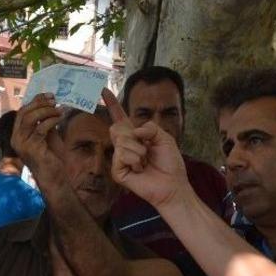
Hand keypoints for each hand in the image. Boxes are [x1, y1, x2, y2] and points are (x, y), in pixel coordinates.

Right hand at [11, 94, 65, 177]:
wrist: (54, 177)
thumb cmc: (51, 157)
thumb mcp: (48, 134)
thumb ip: (45, 120)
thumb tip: (49, 102)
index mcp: (18, 134)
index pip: (22, 112)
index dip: (35, 101)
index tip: (49, 95)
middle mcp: (16, 138)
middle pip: (24, 112)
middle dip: (40, 103)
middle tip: (54, 100)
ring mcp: (22, 143)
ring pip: (29, 118)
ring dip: (45, 111)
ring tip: (58, 109)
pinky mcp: (31, 148)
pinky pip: (40, 128)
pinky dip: (51, 120)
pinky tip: (60, 118)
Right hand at [104, 88, 188, 208]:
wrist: (172, 184)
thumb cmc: (170, 163)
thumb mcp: (165, 138)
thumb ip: (150, 128)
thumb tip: (134, 131)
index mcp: (135, 136)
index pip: (120, 118)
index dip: (112, 105)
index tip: (103, 90)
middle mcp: (124, 146)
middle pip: (116, 128)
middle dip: (132, 135)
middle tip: (145, 149)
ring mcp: (119, 159)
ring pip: (121, 141)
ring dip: (139, 150)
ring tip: (145, 162)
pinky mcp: (117, 171)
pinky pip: (121, 155)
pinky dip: (134, 160)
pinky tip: (140, 169)